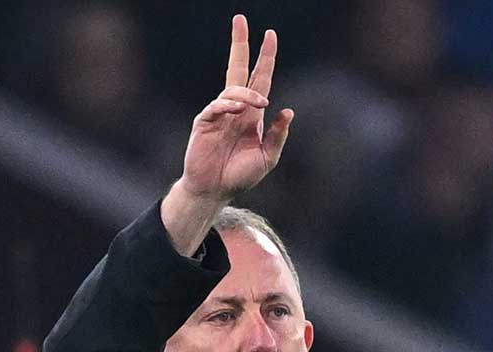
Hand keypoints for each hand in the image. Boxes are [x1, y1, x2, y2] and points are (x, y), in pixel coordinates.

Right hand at [161, 15, 292, 253]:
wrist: (215, 191)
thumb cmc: (239, 175)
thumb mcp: (267, 157)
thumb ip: (278, 136)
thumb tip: (288, 111)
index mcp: (252, 114)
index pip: (260, 78)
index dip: (266, 57)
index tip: (271, 35)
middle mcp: (235, 108)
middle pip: (237, 68)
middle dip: (240, 44)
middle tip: (241, 19)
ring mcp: (218, 114)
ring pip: (232, 90)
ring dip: (248, 93)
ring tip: (259, 103)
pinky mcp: (204, 123)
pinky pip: (215, 106)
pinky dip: (228, 105)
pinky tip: (238, 110)